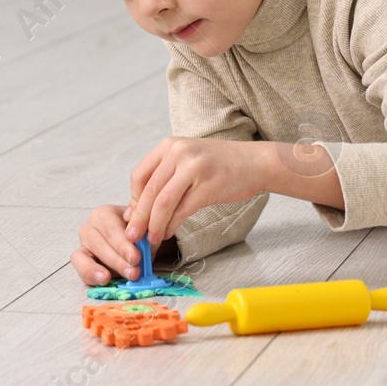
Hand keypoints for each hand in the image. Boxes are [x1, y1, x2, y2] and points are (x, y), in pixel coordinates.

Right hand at [72, 204, 140, 285]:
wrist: (136, 242)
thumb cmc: (138, 233)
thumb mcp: (145, 231)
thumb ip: (143, 233)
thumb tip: (142, 242)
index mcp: (105, 214)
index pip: (111, 229)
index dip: (123, 245)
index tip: (135, 258)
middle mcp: (90, 227)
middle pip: (97, 244)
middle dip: (116, 260)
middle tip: (132, 272)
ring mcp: (83, 245)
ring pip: (82, 257)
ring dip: (96, 270)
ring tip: (108, 279)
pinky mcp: (81, 262)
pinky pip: (80, 270)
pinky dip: (90, 277)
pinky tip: (102, 282)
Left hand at [127, 137, 262, 249]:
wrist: (254, 162)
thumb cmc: (218, 164)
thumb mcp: (186, 161)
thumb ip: (163, 179)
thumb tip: (135, 208)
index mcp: (169, 145)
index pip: (139, 176)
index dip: (133, 200)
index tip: (133, 217)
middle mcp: (178, 153)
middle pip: (149, 191)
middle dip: (138, 218)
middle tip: (132, 236)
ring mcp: (193, 168)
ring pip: (163, 202)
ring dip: (154, 225)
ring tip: (150, 239)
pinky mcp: (207, 186)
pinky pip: (182, 210)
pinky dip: (171, 225)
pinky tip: (168, 233)